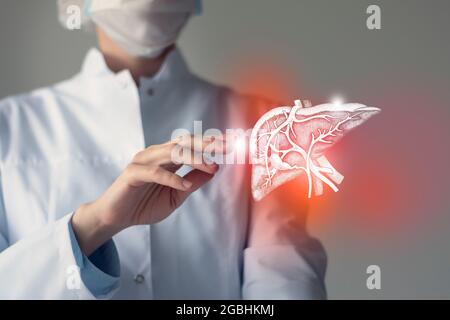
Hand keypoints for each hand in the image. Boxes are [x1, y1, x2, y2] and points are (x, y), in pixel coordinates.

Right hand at [72, 135, 222, 254]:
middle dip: (206, 145)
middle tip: (226, 147)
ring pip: (172, 153)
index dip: (210, 143)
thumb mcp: (176, 196)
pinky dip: (171, 178)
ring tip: (211, 167)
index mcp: (167, 158)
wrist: (116, 217)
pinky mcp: (133, 173)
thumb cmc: (144, 205)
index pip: (191, 145)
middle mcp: (156, 155)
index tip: (230, 144)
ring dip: (194, 159)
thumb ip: (193, 183)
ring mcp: (143, 161)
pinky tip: (184, 185)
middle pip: (184, 143)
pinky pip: (155, 172)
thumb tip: (215, 169)